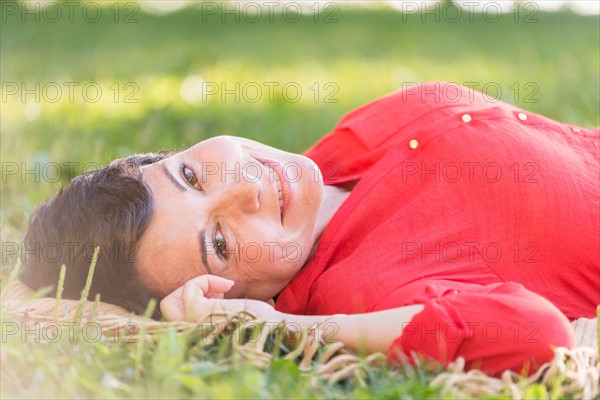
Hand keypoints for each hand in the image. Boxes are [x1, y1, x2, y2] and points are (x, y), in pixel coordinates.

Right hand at [160, 275, 280, 321]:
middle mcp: (192, 333)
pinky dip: (204, 281)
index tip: (223, 292)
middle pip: (165, 309)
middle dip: (187, 292)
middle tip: (219, 291)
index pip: (174, 314)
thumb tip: (227, 286)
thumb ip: (227, 303)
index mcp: (199, 334)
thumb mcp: (239, 310)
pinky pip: (189, 289)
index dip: (194, 296)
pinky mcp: (200, 314)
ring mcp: (194, 324)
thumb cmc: (263, 322)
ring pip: (168, 302)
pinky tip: (228, 286)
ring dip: (195, 288)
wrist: (277, 326)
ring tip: (223, 290)